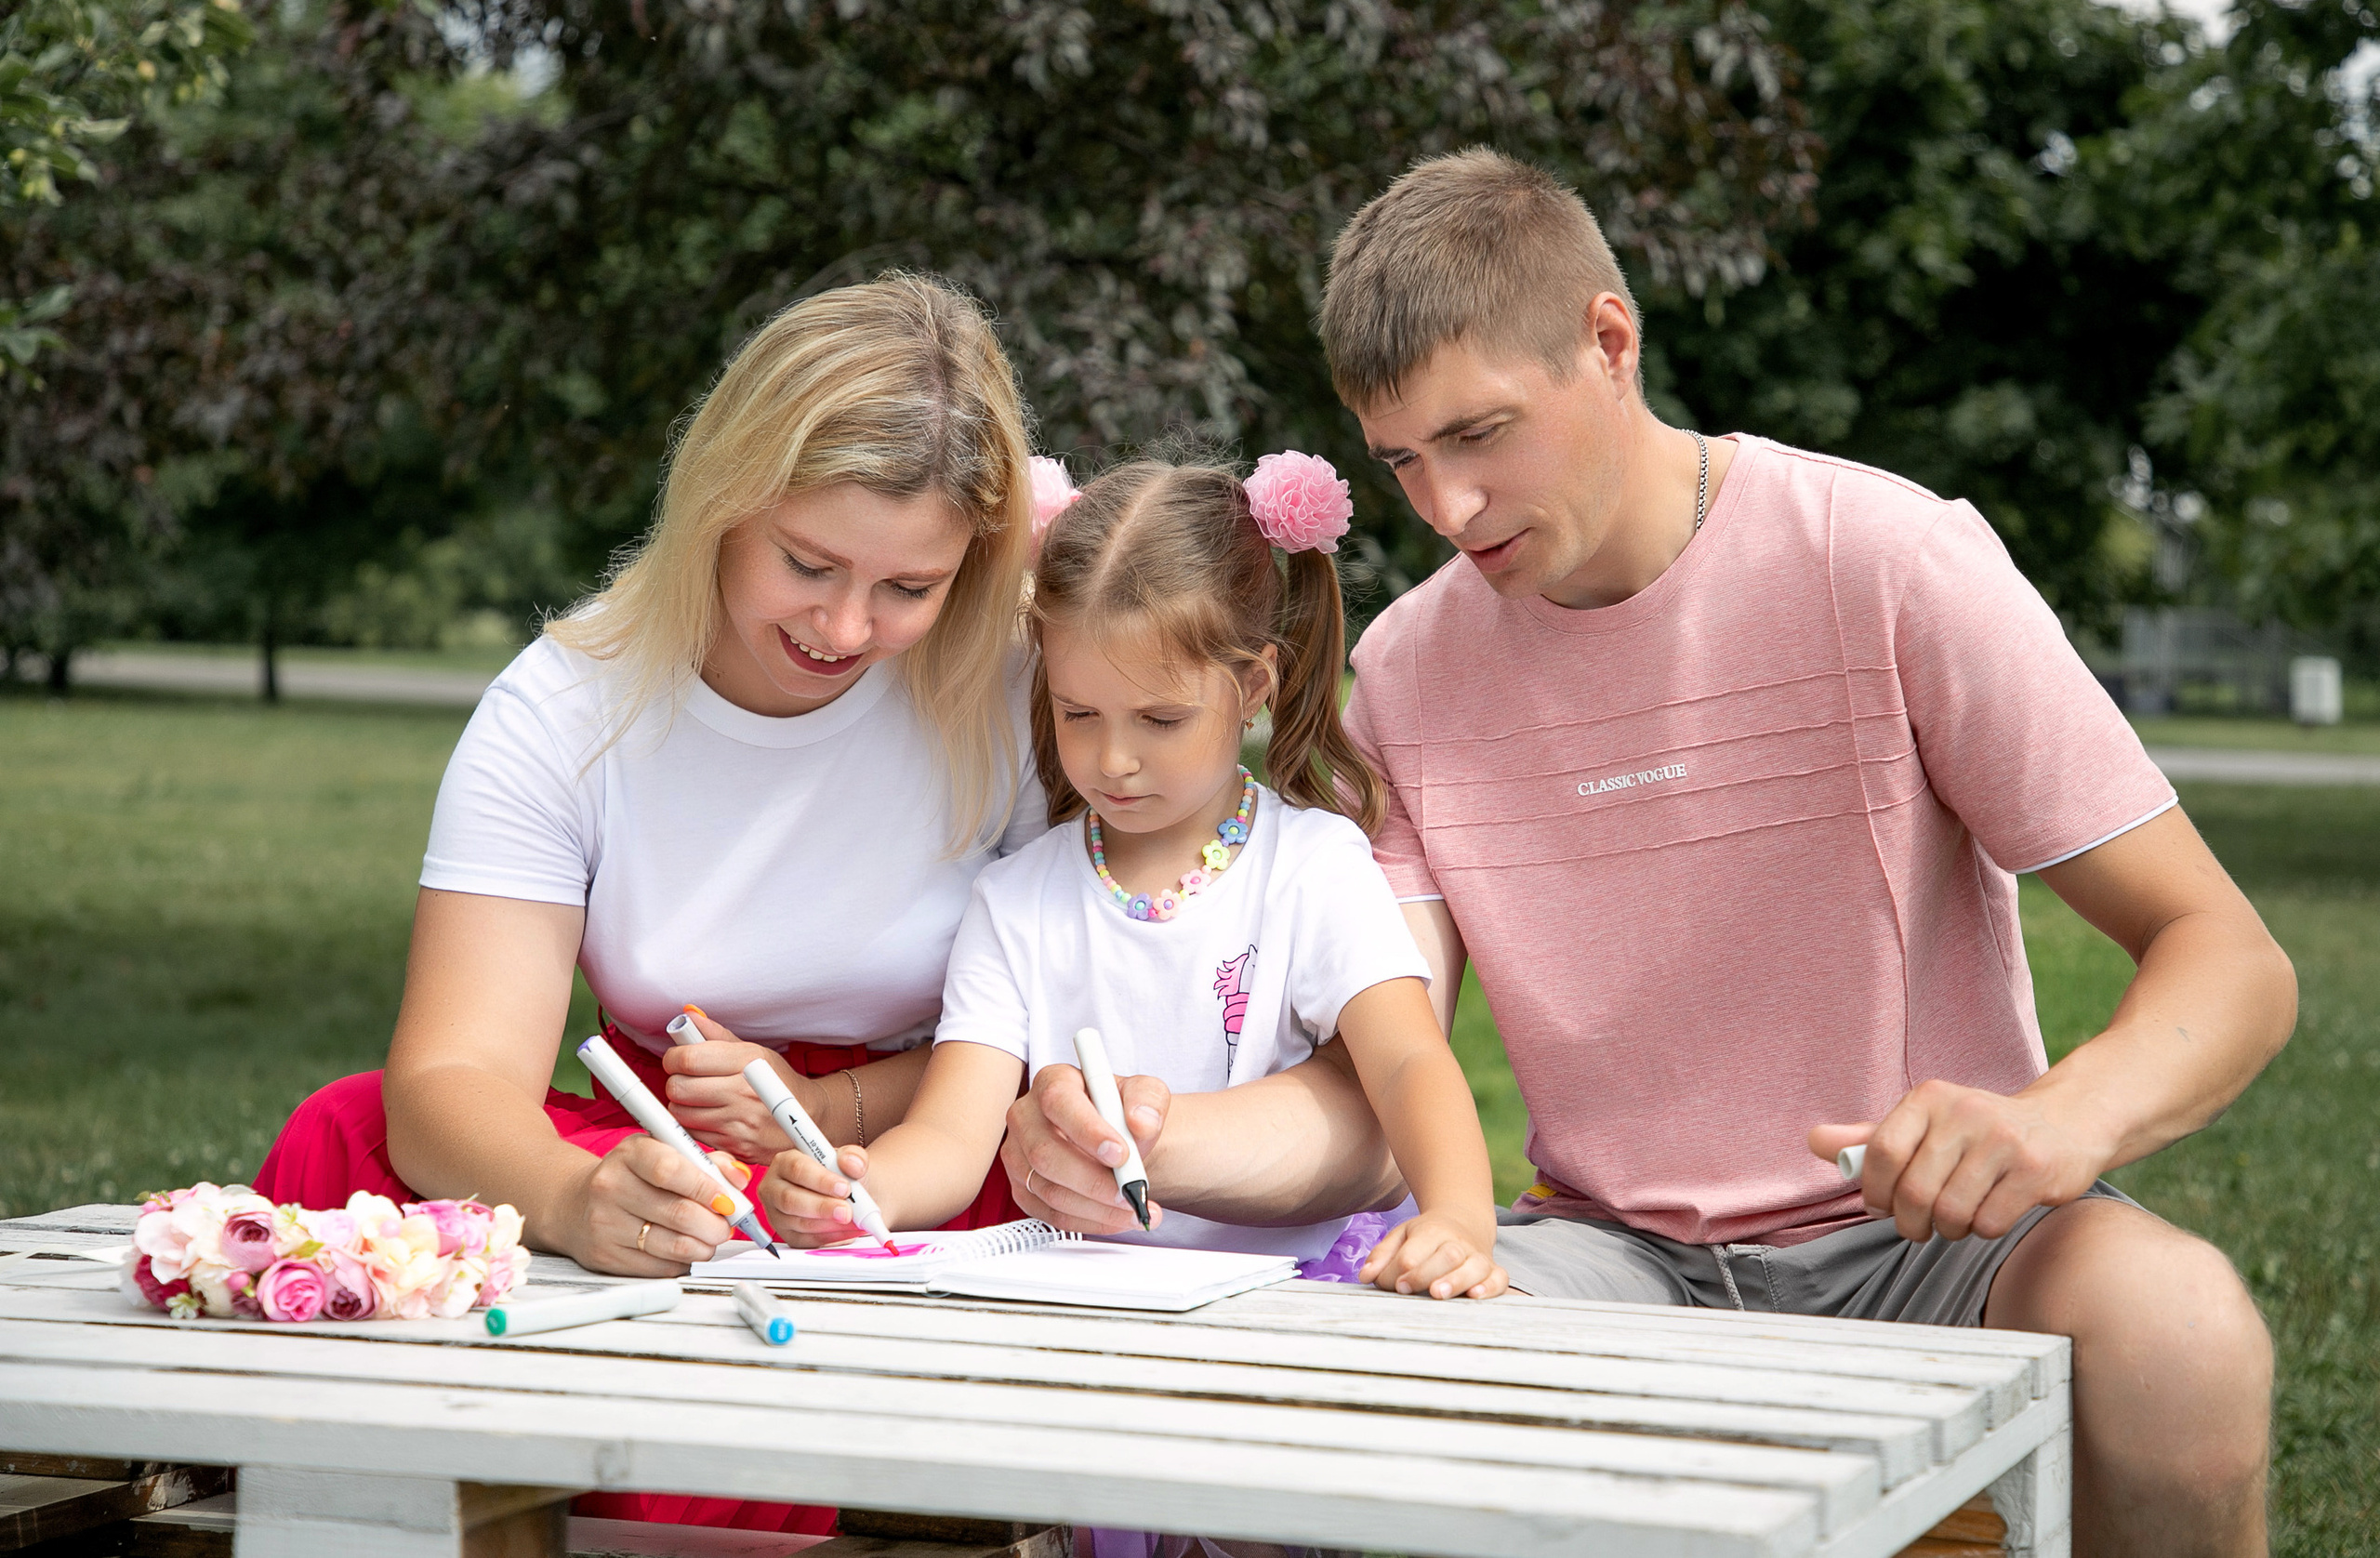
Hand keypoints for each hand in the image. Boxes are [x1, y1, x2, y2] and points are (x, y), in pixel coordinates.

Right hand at [564, 1134, 742, 1275]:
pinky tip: (685, 1250)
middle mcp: (611, 1187)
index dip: (707, 1188)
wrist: (576, 1203)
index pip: (671, 1170)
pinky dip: (682, 1262)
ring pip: (673, 1245)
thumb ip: (707, 1162)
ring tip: (710, 1239)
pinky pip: (659, 1267)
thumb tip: (740, 1179)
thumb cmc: (633, 1176)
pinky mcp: (605, 1256)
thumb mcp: (665, 1154)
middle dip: (715, 1224)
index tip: (728, 1200)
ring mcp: (605, 1224)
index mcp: (629, 1154)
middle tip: (727, 1226)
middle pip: (678, 1213)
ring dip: (704, 1246)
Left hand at [660, 1010, 813, 1161]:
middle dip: (676, 1082)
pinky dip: (695, 1125)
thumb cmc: (777, 1080)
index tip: (676, 1059)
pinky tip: (708, 1116)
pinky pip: (694, 1134)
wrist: (810, 1117)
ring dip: (683, 1105)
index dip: (673, 1057)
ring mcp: (740, 1122)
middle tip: (687, 1079)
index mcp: (747, 1061)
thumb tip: (687, 1017)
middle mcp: (744, 1092)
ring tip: (698, 1099)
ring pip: (681, 1113)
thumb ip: (716, 1035)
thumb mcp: (753, 1051)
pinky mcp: (736, 1146)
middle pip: (679, 1088)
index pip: (688, 1059)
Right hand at [756, 1142, 874, 1247]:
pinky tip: (848, 1231)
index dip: (821, 1179)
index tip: (844, 1188)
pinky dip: (831, 1237)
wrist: (846, 1196)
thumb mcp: (849, 1159)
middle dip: (822, 1207)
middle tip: (847, 1211)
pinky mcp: (788, 1235)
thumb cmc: (840, 1175)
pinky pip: (807, 1240)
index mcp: (785, 1162)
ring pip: (799, 1223)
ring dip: (830, 1225)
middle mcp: (774, 1188)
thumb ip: (853, 1156)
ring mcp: (778, 1215)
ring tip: (854, 1221)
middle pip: (790, 1199)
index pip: (797, 1168)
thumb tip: (852, 1164)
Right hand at [1003, 1064, 1166, 1234]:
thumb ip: (1148, 1099)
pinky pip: (1051, 1214)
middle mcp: (1027, 1117)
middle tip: (1130, 1190)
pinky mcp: (1023, 1189)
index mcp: (1053, 1082)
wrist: (1115, 1141)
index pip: (1058, 1102)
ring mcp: (1019, 1156)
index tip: (1121, 1154)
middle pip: (1045, 1153)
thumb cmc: (1122, 1112)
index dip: (1088, 1131)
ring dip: (1097, 1207)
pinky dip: (1089, 1221)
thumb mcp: (1145, 1093)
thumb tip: (1141, 1122)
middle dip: (1093, 1180)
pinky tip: (1116, 1217)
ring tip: (1134, 1208)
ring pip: (1049, 1190)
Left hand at [1357, 1210, 1505, 1299]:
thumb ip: (1381, 1255)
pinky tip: (1476, 1296)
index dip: (1400, 1270)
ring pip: (1472, 1267)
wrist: (1464, 1223)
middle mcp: (1457, 1243)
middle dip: (1424, 1273)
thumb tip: (1365, 1277)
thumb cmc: (1425, 1237)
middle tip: (1405, 1288)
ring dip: (1456, 1281)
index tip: (1393, 1284)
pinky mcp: (1493, 1271)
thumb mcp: (1400, 1236)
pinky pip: (1499, 1278)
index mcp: (1431, 1231)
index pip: (1413, 1253)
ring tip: (1438, 1293)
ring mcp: (1477, 1257)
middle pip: (1445, 1256)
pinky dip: (1490, 1287)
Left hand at [1810, 1078, 2111, 1242]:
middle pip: (1914, 1191)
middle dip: (1910, 1221)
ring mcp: (2003, 1140)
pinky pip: (1988, 1222)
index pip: (1881, 1152)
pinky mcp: (2035, 1170)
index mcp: (1929, 1098)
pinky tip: (1988, 1212)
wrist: (2063, 1124)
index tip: (1881, 1206)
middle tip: (1919, 1225)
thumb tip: (1815, 1141)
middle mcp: (1965, 1112)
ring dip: (1947, 1229)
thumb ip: (1869, 1138)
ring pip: (1951, 1212)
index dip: (1874, 1191)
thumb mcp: (1923, 1125)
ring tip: (1954, 1218)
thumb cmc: (1978, 1132)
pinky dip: (1981, 1229)